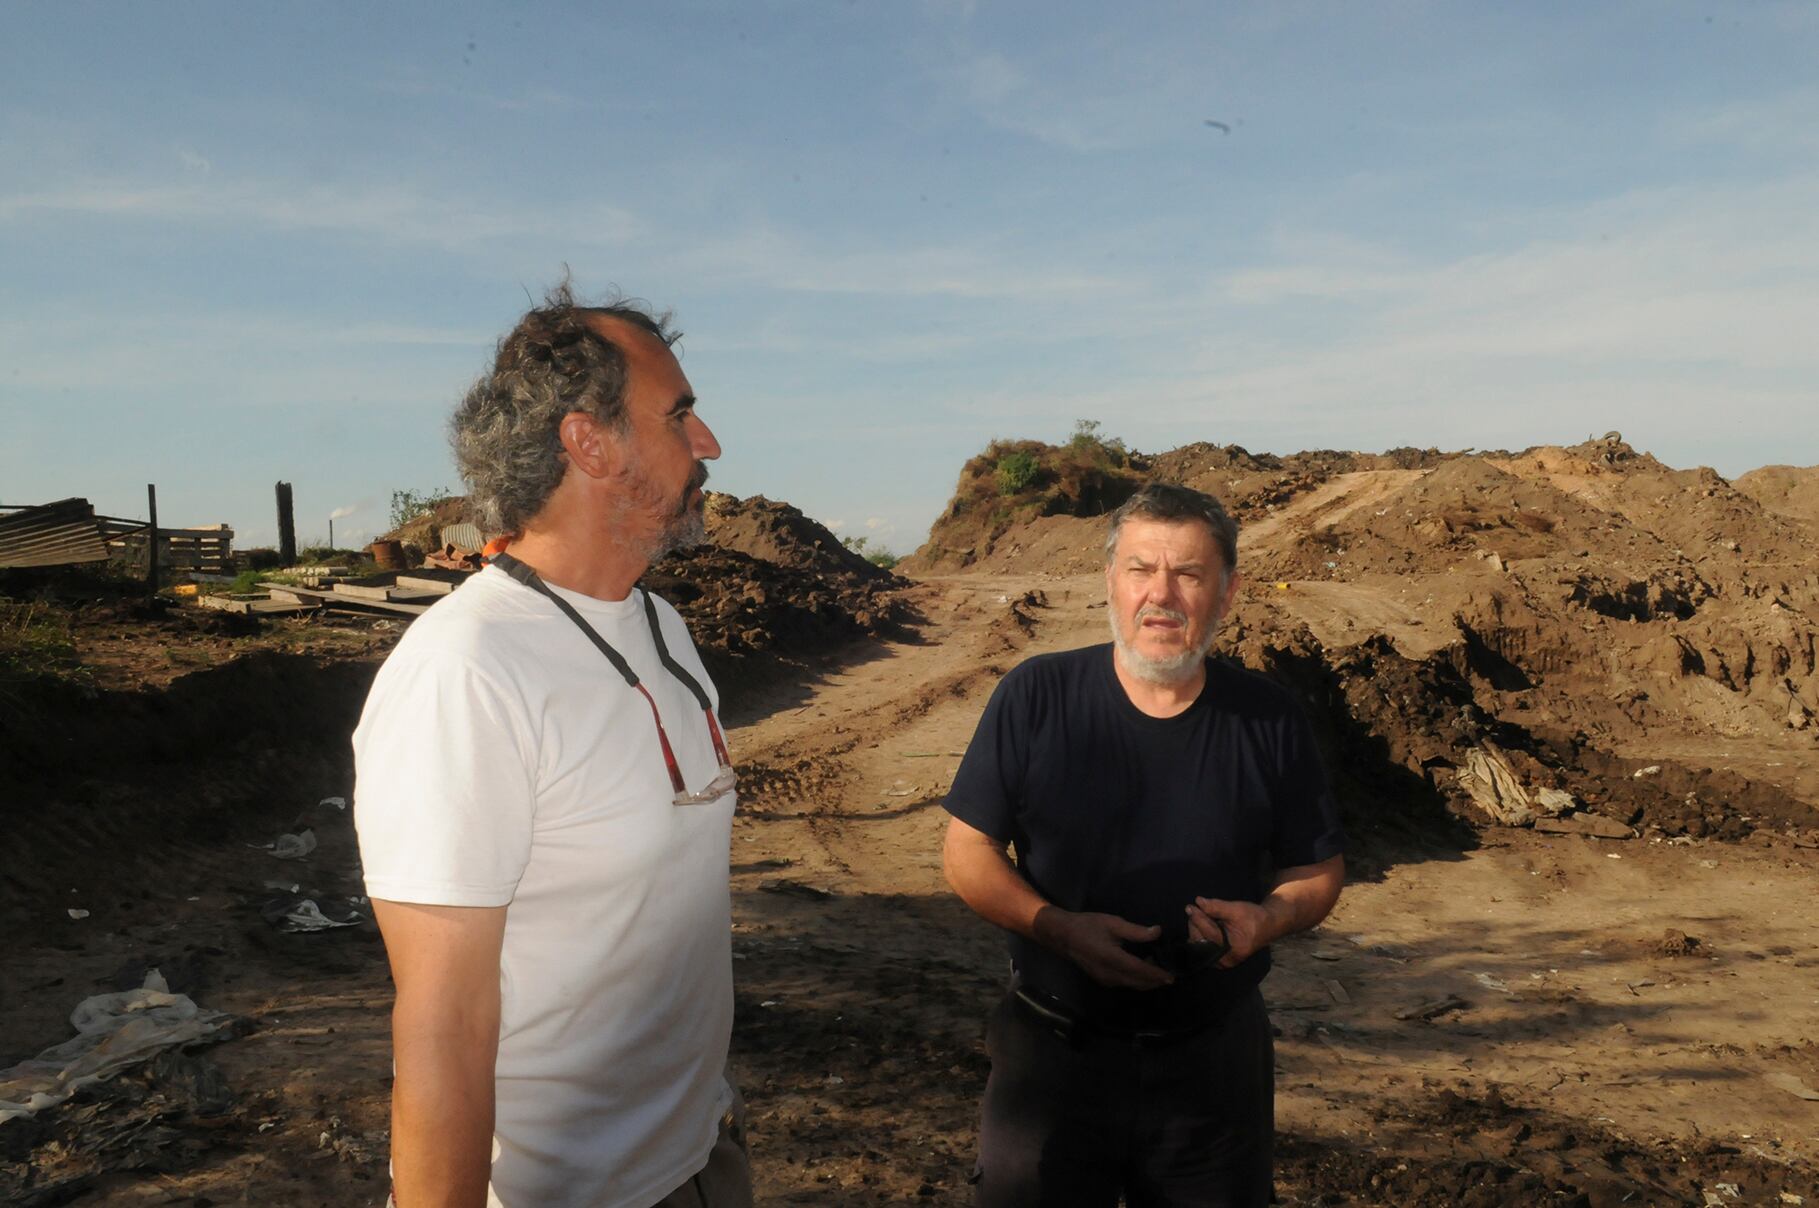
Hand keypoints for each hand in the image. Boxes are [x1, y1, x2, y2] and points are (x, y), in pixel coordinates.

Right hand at [1033, 907, 1172, 989]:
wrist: (1063, 935)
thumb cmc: (1088, 926)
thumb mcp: (1113, 923)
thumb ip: (1136, 931)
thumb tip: (1158, 932)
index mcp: (1113, 959)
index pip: (1141, 970)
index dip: (1157, 975)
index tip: (1172, 976)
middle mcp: (1110, 974)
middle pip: (1138, 982)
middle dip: (1154, 981)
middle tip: (1169, 975)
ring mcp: (1104, 979)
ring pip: (1131, 985)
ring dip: (1145, 982)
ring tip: (1157, 971)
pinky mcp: (1101, 979)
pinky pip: (1123, 983)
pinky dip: (1135, 980)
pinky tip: (1140, 970)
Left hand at [1188, 897, 1279, 968]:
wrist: (1267, 926)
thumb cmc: (1254, 917)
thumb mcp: (1237, 909)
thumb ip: (1217, 907)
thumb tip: (1199, 902)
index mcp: (1233, 949)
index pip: (1209, 933)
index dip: (1198, 918)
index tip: (1190, 907)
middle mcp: (1227, 960)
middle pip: (1202, 943)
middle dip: (1195, 925)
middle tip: (1193, 910)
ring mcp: (1223, 962)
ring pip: (1200, 947)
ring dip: (1196, 930)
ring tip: (1198, 916)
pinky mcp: (1221, 960)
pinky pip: (1204, 949)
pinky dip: (1201, 936)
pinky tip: (1201, 926)